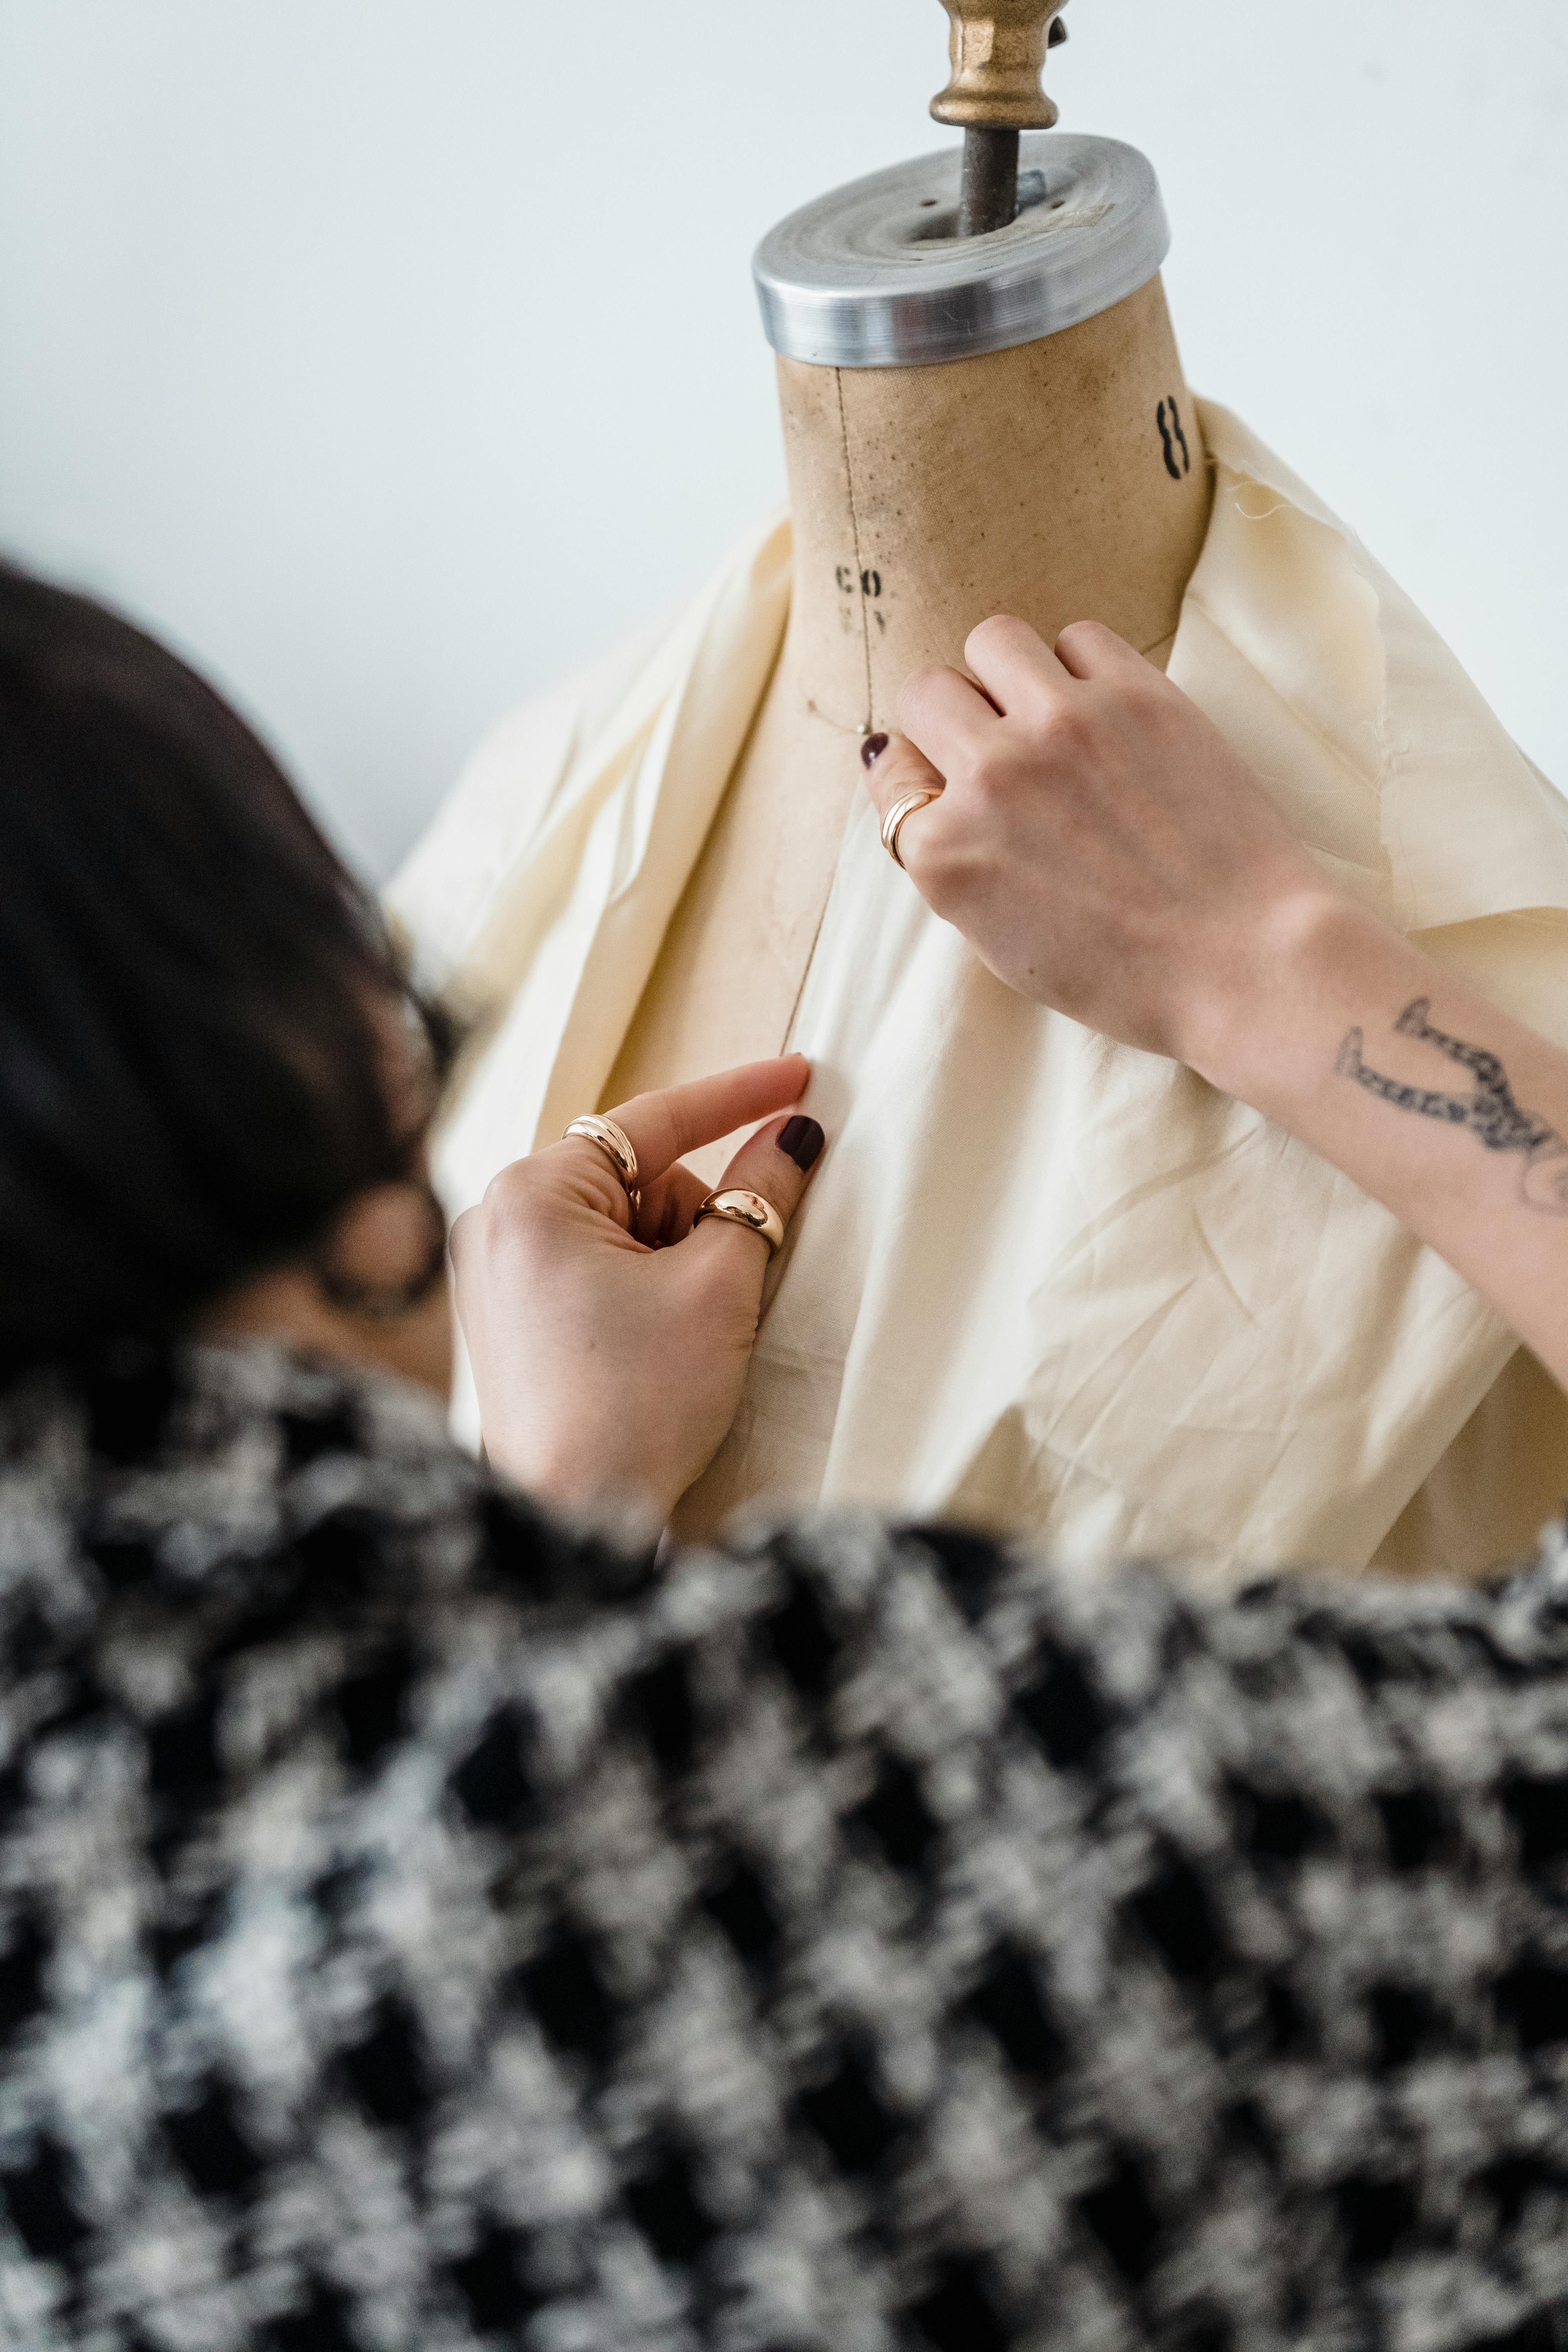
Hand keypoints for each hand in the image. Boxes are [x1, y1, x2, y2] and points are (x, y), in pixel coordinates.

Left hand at [450, 1057, 823, 1519]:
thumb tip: (793, 1138)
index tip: (800, 1078)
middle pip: (641, 1182)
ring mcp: (495, 1272)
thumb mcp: (717, 1288)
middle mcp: (497, 1220)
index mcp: (532, 1193)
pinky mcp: (509, 1320)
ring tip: (681, 1340)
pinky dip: (646, 1293)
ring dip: (677, 1266)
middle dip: (699, 1224)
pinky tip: (655, 1351)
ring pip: (625, 1231)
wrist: (571, 1523)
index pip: (654, 1121)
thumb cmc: (635, 1407)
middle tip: (720, 1292)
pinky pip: (596, 1271)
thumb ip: (759, 1199)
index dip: (739, 1098)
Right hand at [862, 615, 1339, 1078]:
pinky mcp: (1137, 695)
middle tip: (994, 743)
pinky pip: (1079, 637)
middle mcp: (990, 777)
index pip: (890, 770)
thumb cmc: (1126, 974)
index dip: (919, 774)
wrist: (1242, 961)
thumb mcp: (1000, 942)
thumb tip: (925, 787)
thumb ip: (952, 861)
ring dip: (1009, 673)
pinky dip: (1082, 667)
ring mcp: (1063, 726)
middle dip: (951, 715)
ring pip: (993, 639)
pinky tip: (1106, 712)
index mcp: (945, 852)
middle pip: (927, 691)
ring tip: (1047, 713)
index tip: (948, 781)